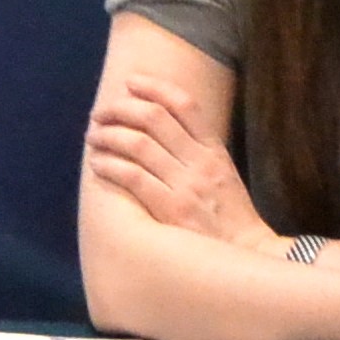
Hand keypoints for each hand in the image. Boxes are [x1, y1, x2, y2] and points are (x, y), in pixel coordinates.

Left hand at [86, 77, 273, 250]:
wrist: (245, 256)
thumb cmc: (229, 219)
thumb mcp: (224, 175)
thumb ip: (199, 152)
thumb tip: (163, 129)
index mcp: (215, 151)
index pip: (185, 105)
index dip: (155, 87)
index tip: (131, 82)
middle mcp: (199, 163)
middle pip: (155, 118)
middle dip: (121, 109)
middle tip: (101, 113)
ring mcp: (185, 185)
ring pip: (139, 144)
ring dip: (109, 135)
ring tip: (94, 136)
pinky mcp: (170, 210)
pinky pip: (133, 177)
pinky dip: (110, 166)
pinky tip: (98, 163)